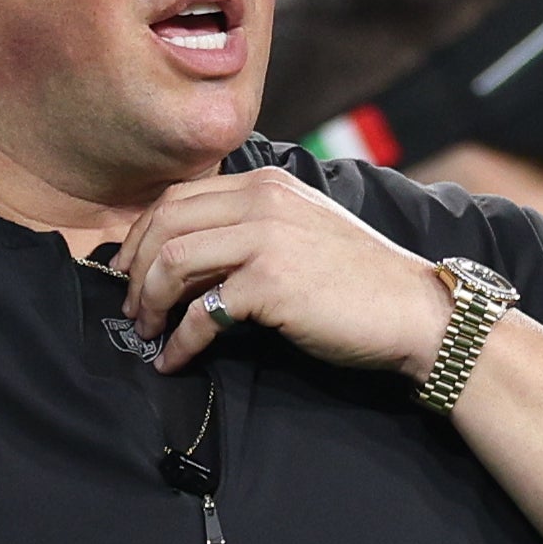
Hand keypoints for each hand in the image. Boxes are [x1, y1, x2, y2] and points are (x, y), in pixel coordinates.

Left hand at [111, 167, 458, 376]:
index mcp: (266, 183)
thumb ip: (251, 227)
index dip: (142, 236)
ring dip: (148, 303)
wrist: (413, 310)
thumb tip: (189, 255)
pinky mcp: (271, 285)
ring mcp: (266, 240)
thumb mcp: (302, 229)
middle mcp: (263, 201)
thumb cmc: (359, 280)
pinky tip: (174, 359)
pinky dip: (180, 341)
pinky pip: (203, 313)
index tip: (128, 270)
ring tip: (146, 332)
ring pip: (173, 262)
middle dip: (135, 271)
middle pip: (165, 225)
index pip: (178, 197)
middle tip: (129, 308)